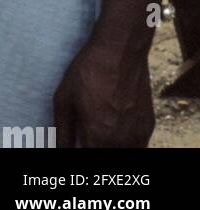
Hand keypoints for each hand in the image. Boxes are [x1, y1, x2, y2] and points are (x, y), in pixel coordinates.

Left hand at [52, 32, 153, 146]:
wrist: (120, 52)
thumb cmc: (88, 72)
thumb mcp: (64, 98)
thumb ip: (62, 130)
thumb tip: (61, 148)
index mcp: (97, 137)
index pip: (86, 157)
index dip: (79, 150)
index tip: (75, 142)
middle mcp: (121, 142)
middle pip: (105, 157)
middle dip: (93, 147)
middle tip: (85, 134)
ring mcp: (139, 136)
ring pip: (124, 154)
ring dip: (109, 147)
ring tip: (100, 130)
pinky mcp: (148, 126)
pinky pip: (138, 146)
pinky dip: (126, 143)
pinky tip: (114, 127)